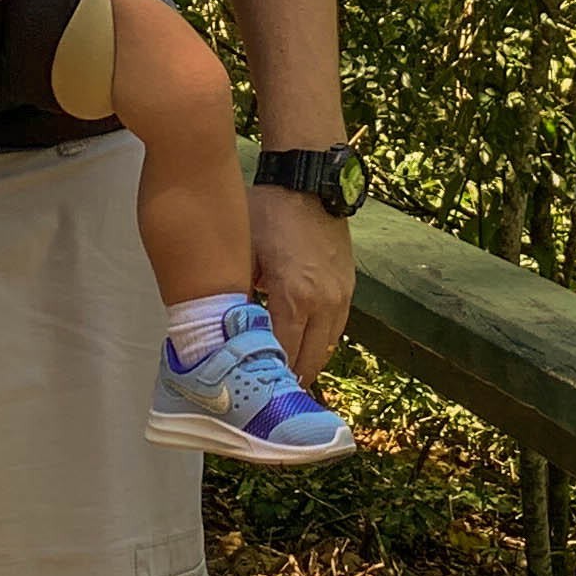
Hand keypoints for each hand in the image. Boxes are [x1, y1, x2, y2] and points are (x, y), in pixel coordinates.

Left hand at [250, 180, 352, 379]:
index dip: (268, 378)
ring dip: (306, 362)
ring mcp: (341, 296)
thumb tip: (227, 330)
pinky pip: (335, 328)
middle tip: (269, 394)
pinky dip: (319, 341)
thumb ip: (241, 297)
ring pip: (326, 348)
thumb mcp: (245, 255)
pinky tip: (302, 345)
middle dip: (289, 379)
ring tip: (285, 376)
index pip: (282, 356)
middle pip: (309, 361)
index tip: (254, 394)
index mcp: (294, 298)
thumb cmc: (270, 214)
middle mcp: (323, 303)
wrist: (309, 181)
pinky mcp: (349, 287)